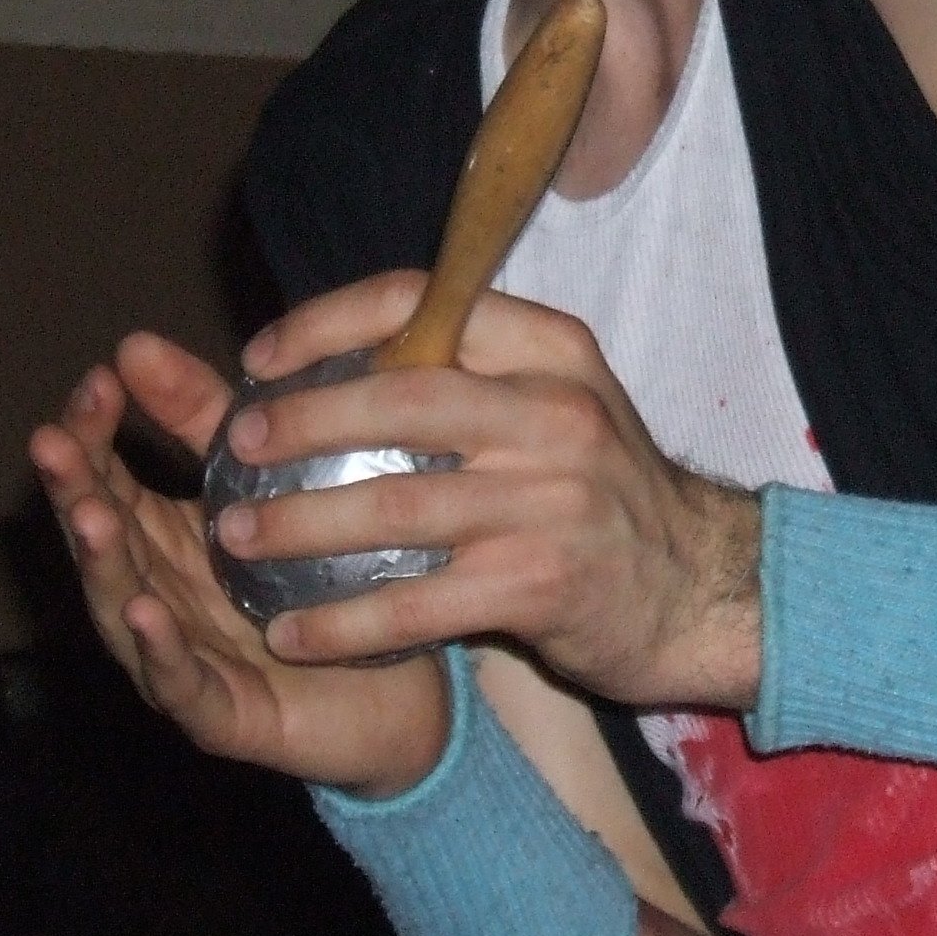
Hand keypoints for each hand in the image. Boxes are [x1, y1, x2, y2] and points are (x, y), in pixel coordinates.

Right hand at [31, 331, 448, 797]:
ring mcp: (183, 660)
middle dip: (74, 491)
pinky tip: (146, 612)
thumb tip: (135, 344)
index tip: (96, 380)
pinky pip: (182, 683)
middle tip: (53, 442)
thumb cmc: (323, 585)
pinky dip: (160, 650)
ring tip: (88, 515)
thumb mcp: (266, 488)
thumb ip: (208, 422)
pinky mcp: (223, 715)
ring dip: (103, 563)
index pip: (109, 481)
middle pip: (103, 541)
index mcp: (166, 544)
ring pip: (126, 610)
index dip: (93, 435)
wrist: (402, 695)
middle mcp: (160, 599)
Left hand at [216, 273, 763, 708]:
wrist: (700, 588)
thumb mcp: (557, 403)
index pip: (424, 302)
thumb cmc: (603, 491)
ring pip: (396, 502)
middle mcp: (556, 412)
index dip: (328, 322)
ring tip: (236, 540)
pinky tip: (291, 633)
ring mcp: (552, 499)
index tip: (262, 358)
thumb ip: (467, 375)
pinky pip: (416, 601)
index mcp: (550, 349)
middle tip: (236, 445)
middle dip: (301, 419)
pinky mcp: (541, 584)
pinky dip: (342, 620)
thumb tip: (334, 359)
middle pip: (401, 397)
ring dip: (300, 525)